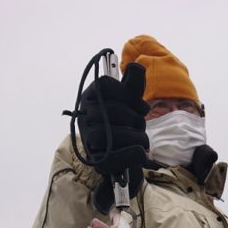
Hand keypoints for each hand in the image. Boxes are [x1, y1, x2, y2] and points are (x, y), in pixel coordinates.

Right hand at [78, 63, 149, 181]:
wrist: (122, 159)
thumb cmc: (125, 127)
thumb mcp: (130, 103)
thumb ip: (133, 86)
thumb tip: (136, 66)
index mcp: (90, 98)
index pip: (104, 85)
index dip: (127, 93)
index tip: (141, 107)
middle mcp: (84, 117)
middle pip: (110, 110)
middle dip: (134, 118)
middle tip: (142, 125)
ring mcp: (87, 141)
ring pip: (108, 133)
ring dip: (135, 136)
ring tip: (144, 140)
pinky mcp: (96, 162)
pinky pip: (113, 157)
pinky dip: (132, 154)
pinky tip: (141, 152)